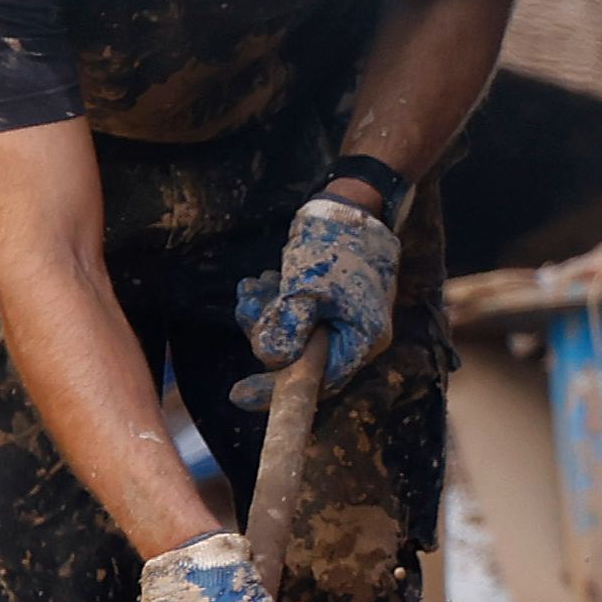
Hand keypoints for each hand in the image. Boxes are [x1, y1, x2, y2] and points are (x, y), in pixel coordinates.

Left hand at [232, 196, 399, 401]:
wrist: (355, 206)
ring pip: (294, 336)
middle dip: (267, 337)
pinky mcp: (330, 304)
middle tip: (246, 308)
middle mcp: (356, 337)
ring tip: (253, 288)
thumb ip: (288, 327)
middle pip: (302, 359)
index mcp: (363, 340)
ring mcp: (343, 320)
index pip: (318, 381)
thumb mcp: (306, 288)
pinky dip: (275, 303)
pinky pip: (295, 317)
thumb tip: (269, 360)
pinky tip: (262, 283)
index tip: (238, 395)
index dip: (276, 389)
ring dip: (266, 315)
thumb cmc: (335, 246)